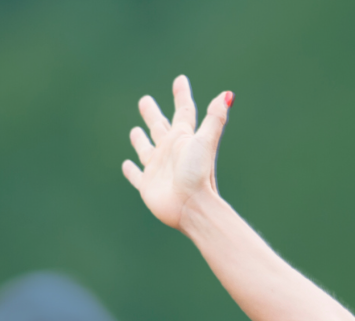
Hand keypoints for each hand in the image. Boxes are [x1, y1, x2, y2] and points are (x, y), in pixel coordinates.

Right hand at [122, 75, 232, 230]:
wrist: (192, 207)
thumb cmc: (199, 174)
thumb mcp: (205, 142)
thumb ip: (215, 118)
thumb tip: (228, 95)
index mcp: (184, 139)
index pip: (183, 112)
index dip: (182, 95)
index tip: (180, 80)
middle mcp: (171, 152)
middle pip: (160, 127)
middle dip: (153, 114)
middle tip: (145, 100)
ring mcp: (158, 168)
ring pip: (146, 150)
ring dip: (140, 140)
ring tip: (135, 131)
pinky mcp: (147, 185)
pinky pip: (136, 175)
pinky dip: (131, 170)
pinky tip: (126, 164)